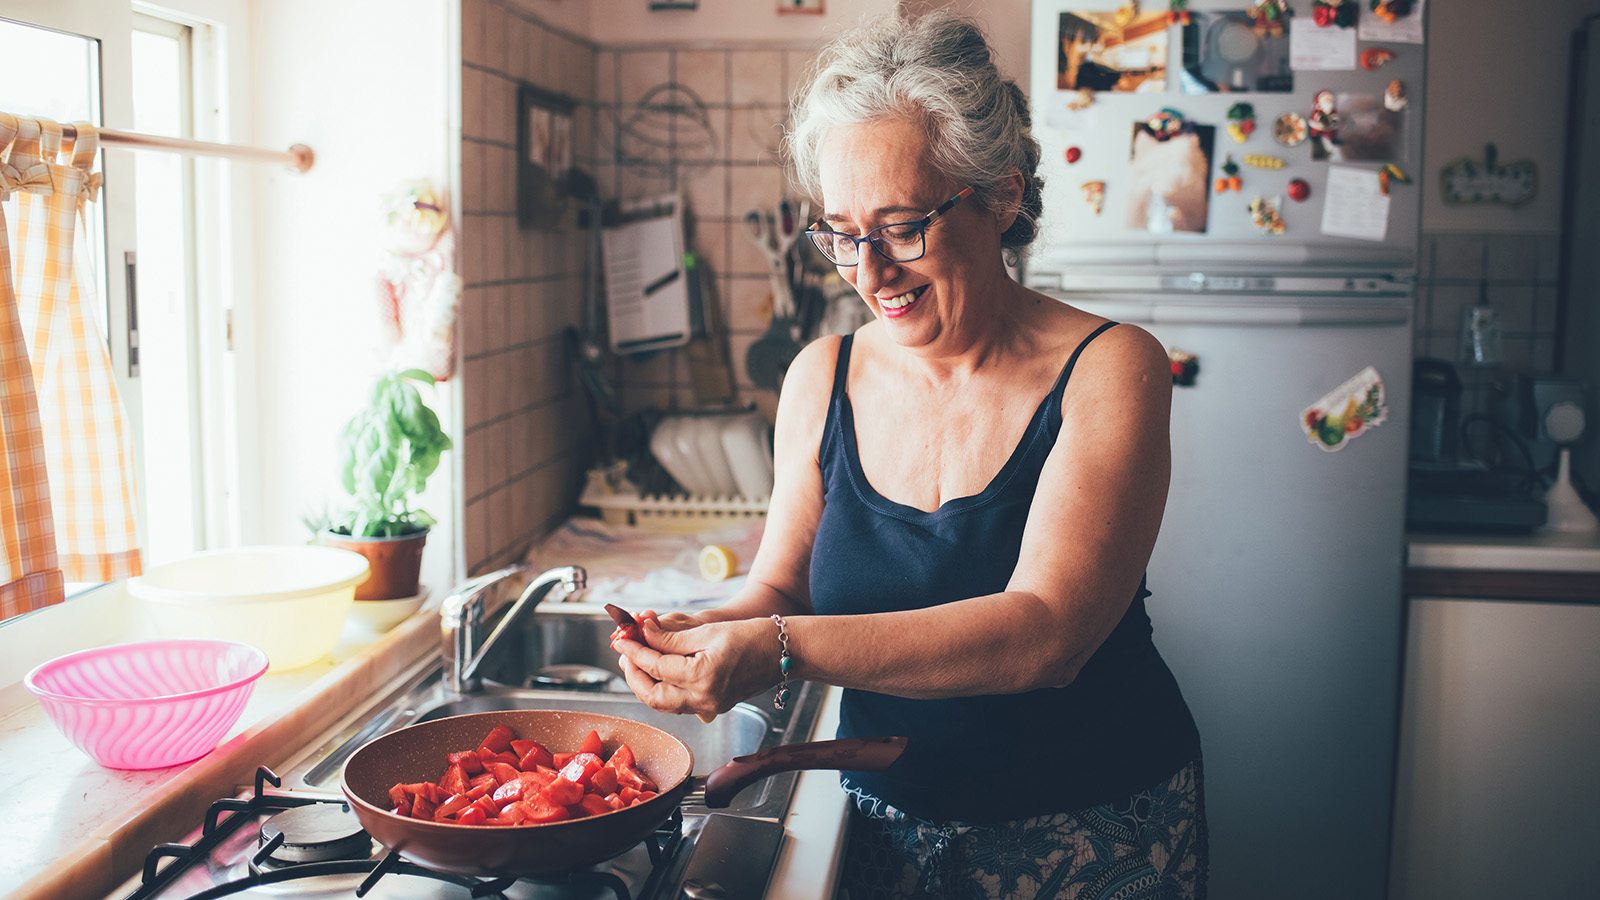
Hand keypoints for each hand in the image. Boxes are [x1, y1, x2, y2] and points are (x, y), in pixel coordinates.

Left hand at [612, 615, 777, 717]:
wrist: (783, 653)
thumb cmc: (752, 636)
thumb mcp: (708, 631)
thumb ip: (671, 637)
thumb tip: (643, 633)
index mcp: (702, 676)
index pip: (655, 666)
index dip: (634, 651)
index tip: (622, 638)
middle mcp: (703, 698)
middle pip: (652, 695)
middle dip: (633, 675)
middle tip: (625, 652)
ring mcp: (709, 707)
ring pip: (663, 703)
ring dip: (646, 683)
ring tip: (637, 660)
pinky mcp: (713, 707)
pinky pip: (678, 703)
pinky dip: (663, 688)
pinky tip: (659, 671)